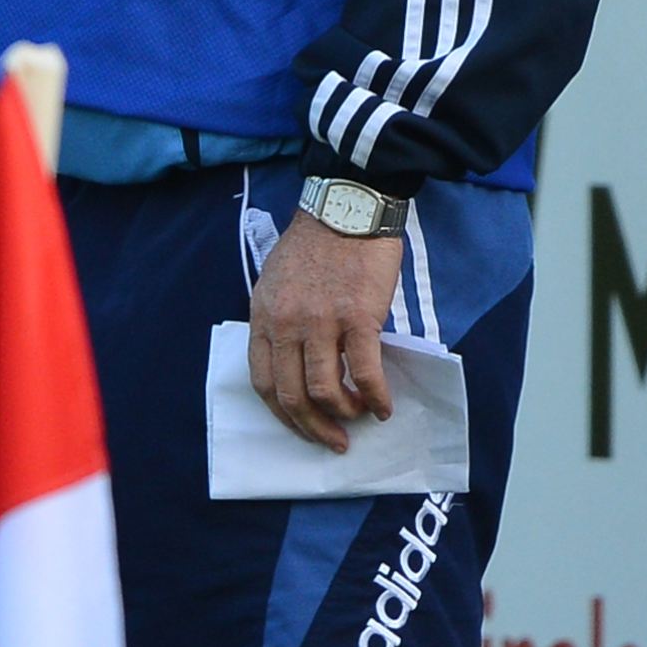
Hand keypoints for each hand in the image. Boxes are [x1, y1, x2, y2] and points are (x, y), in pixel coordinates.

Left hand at [247, 212, 404, 449]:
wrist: (348, 206)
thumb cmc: (316, 242)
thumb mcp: (277, 280)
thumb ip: (279, 319)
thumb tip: (296, 362)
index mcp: (263, 314)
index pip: (263, 381)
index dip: (283, 414)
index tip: (302, 426)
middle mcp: (286, 322)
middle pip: (291, 394)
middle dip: (313, 427)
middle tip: (334, 440)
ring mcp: (321, 321)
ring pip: (324, 390)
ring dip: (344, 414)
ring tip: (360, 417)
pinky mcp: (357, 317)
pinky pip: (364, 373)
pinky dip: (375, 398)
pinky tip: (383, 406)